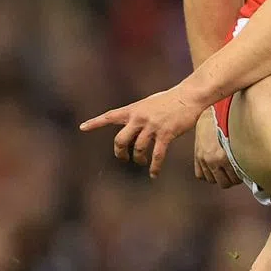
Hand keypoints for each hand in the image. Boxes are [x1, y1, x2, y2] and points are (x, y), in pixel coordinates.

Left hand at [79, 82, 203, 177]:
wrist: (189, 96)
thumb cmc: (170, 99)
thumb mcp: (148, 103)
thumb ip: (138, 114)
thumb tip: (132, 126)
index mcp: (134, 109)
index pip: (110, 116)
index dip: (95, 123)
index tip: (82, 127)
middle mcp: (139, 118)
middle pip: (120, 140)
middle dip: (119, 152)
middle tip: (123, 157)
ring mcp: (152, 126)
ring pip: (138, 149)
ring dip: (138, 159)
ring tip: (142, 162)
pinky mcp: (166, 134)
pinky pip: (157, 155)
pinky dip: (154, 166)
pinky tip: (153, 174)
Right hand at [194, 107, 240, 187]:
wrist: (211, 113)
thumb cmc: (227, 124)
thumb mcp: (237, 140)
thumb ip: (240, 154)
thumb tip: (248, 166)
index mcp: (224, 156)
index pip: (235, 179)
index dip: (240, 178)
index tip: (242, 173)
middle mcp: (212, 160)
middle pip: (224, 183)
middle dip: (231, 180)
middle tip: (234, 174)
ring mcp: (203, 159)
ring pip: (212, 180)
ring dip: (219, 177)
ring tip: (224, 171)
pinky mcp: (196, 157)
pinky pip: (200, 175)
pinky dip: (207, 174)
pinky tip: (213, 168)